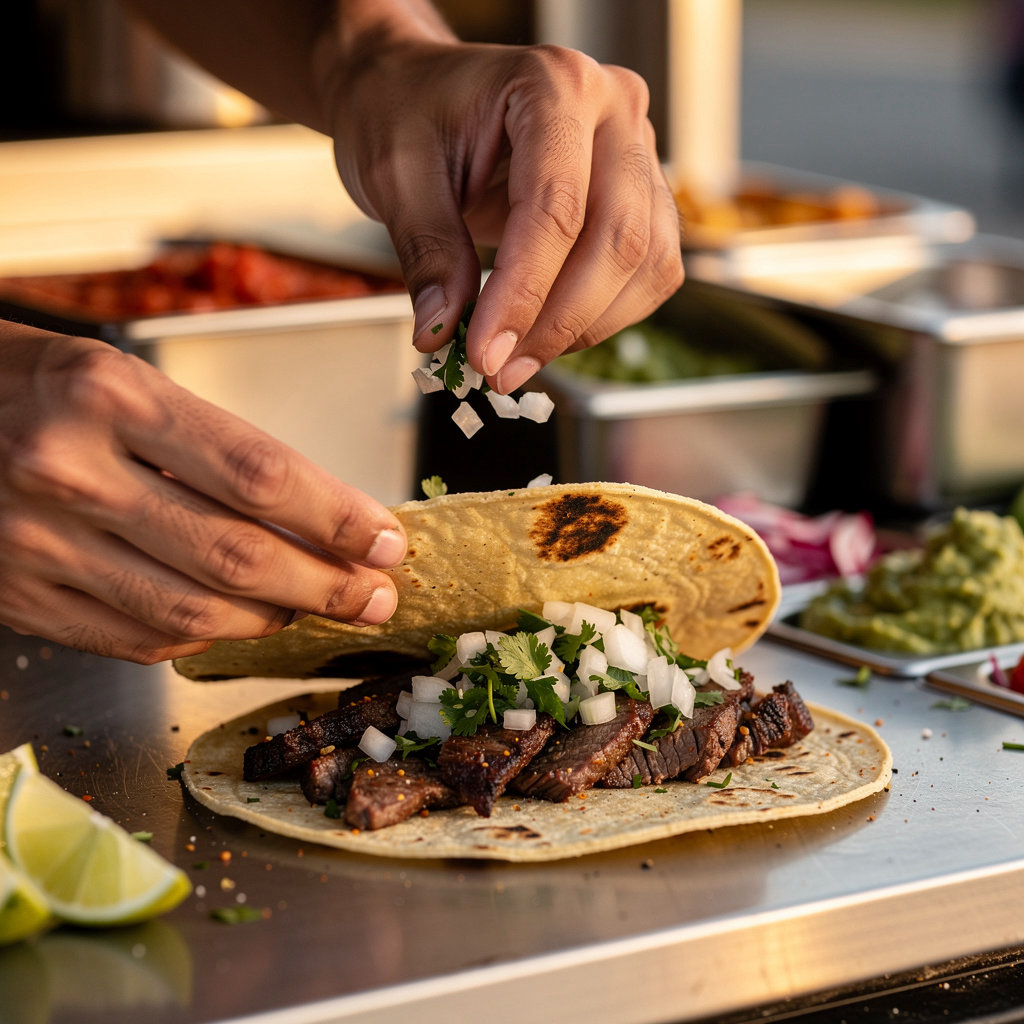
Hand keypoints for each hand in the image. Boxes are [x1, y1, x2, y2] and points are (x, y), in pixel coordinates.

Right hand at [0, 323, 405, 662]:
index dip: (339, 519)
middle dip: (327, 585)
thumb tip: (319, 516)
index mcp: (111, 396)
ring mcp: (36, 543)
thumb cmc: (39, 388)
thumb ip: (216, 449)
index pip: (260, 475)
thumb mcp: (127, 383)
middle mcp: (70, 471)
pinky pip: (138, 640)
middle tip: (376, 595)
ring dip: (275, 620)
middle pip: (236, 556)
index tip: (387, 542)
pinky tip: (239, 624)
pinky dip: (205, 640)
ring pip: (193, 613)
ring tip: (316, 609)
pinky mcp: (18, 598)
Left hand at [326, 34, 684, 392]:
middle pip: (619, 238)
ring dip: (586, 327)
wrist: (419, 90)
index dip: (523, 295)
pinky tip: (549, 332)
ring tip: (518, 358)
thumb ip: (427, 252)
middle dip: (560, 321)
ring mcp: (637, 150)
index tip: (484, 354)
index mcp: (554, 85)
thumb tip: (443, 332)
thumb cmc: (406, 113)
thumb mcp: (395, 175)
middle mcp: (614, 109)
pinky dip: (604, 316)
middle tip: (500, 370)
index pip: (556, 208)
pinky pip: (649, 271)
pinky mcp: (642, 193)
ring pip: (647, 262)